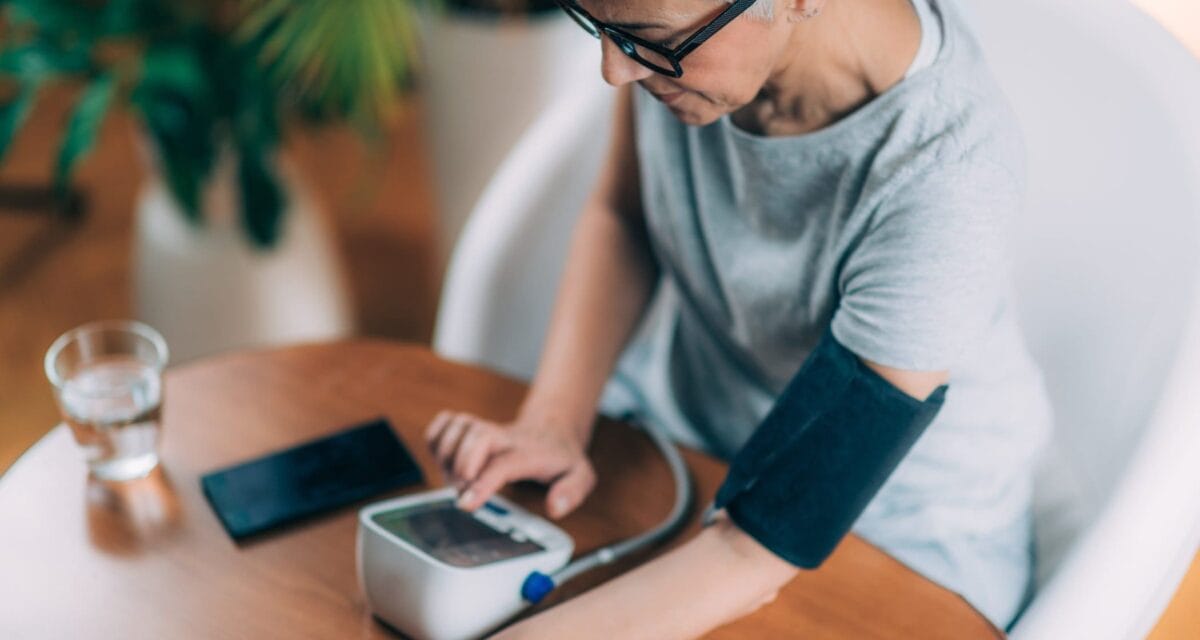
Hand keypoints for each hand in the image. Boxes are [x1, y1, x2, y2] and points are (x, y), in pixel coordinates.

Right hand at [425, 410, 595, 518]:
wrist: (552, 430)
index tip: (466, 504)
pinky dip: (436, 438)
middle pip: (477, 436)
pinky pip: (445, 422)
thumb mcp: (581, 476)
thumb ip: (572, 492)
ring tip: (456, 480)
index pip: (504, 464)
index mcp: (529, 453)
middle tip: (462, 492)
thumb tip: (554, 507)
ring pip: (458, 427)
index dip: (482, 483)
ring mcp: (486, 428)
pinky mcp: (471, 426)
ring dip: (447, 456)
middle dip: (461, 467)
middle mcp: (505, 437)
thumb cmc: (560, 457)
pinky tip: (445, 458)